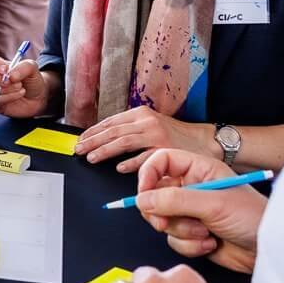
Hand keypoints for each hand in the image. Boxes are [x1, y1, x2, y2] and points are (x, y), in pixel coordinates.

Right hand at [0, 54, 48, 117]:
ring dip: (7, 90)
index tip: (5, 70)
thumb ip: (23, 66)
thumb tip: (10, 75)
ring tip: (20, 87)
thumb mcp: (31, 67)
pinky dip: (8, 98)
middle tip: (14, 81)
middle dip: (1, 80)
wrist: (38, 97)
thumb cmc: (32, 79)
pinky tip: (19, 94)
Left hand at [74, 105, 216, 169]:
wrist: (205, 141)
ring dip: (105, 150)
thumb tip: (104, 139)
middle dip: (93, 141)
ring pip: (124, 141)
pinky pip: (144, 156)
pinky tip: (119, 167)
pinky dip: (130, 162)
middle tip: (78, 150)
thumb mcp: (151, 125)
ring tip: (91, 157)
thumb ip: (130, 130)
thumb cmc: (176, 136)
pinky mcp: (165, 149)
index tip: (80, 140)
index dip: (93, 131)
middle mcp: (147, 122)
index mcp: (140, 114)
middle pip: (113, 131)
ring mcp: (156, 135)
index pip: (110, 122)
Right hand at [134, 148, 264, 273]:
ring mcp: (191, 212)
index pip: (161, 162)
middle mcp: (191, 188)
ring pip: (163, 220)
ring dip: (181, 231)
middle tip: (165, 223)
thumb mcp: (213, 204)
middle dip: (161, 212)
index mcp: (198, 169)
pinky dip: (189, 245)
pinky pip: (173, 239)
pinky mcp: (192, 234)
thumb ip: (175, 200)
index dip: (147, 176)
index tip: (143, 196)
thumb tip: (142, 200)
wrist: (270, 250)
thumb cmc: (252, 217)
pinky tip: (211, 244)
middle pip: (155, 194)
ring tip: (206, 233)